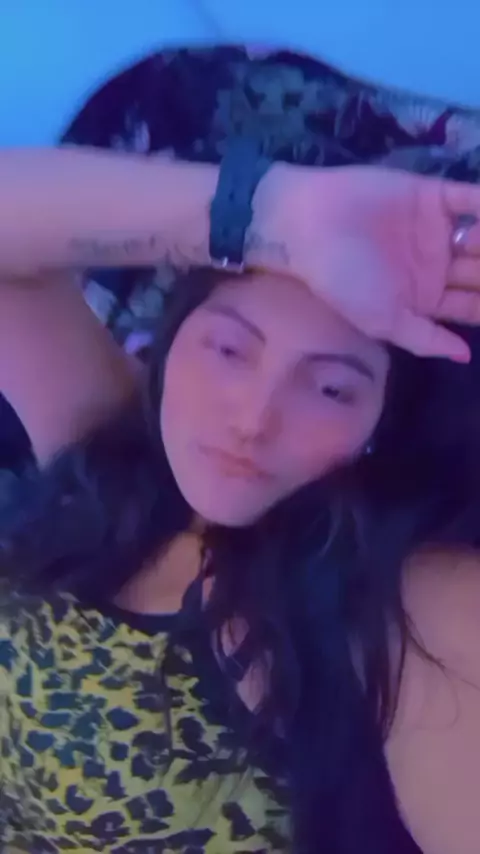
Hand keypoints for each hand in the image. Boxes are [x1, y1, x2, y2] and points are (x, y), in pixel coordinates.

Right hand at [261, 164, 479, 361]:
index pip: (471, 306)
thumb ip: (424, 338)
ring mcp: (436, 230)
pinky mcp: (432, 195)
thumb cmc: (342, 280)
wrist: (308, 227)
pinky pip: (471, 199)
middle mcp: (434, 265)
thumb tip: (465, 357)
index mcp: (424, 298)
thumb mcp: (382, 321)